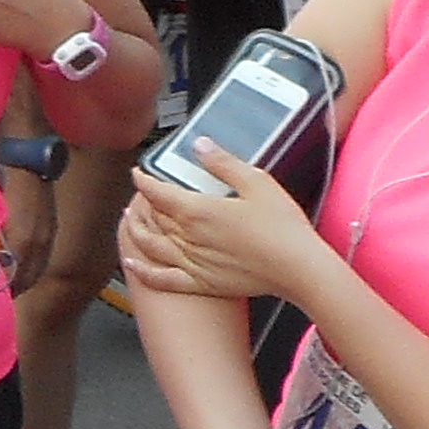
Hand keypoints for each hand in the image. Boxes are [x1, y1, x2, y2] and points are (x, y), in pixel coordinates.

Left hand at [118, 141, 325, 306]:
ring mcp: (192, 263)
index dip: (144, 181)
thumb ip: (223, 163)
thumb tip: (200, 144)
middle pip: (152, 218)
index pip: (158, 192)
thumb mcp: (256, 182)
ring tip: (130, 221)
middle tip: (138, 195)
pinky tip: (132, 265)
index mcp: (198, 211)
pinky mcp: (201, 284)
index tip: (139, 173)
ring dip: (136, 231)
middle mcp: (188, 238)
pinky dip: (142, 272)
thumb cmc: (282, 228)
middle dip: (141, 203)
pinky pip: (162, 279)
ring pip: (151, 245)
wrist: (297, 269)